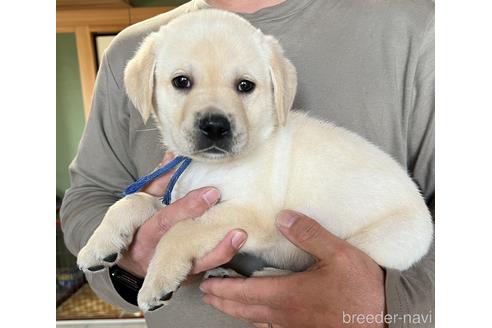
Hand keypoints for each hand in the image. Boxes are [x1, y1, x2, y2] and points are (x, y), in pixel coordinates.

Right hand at [118, 153, 246, 277]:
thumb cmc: (138, 224)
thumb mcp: (142, 202)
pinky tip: (238, 245)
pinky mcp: (186, 276)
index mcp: (143, 232)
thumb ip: (158, 181)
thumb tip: (172, 156)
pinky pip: (206, 269)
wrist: (130, 261)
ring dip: (221, 251)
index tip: (212, 192)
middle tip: (231, 215)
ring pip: (197, 263)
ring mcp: (172, 268)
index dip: (188, 207)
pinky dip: (222, 257)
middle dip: (207, 229)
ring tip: (241, 235)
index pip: (165, 220)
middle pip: (182, 243)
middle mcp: (156, 254)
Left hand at [200, 210, 385, 327]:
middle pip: (244, 309)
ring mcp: (294, 327)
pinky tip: (258, 320)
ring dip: (235, 312)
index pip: (245, 291)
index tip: (207, 283)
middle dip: (222, 301)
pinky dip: (256, 322)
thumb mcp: (339, 254)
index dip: (223, 288)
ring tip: (223, 305)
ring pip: (255, 321)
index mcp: (288, 294)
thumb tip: (282, 217)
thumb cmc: (362, 288)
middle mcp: (285, 314)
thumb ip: (308, 234)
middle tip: (206, 294)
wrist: (385, 319)